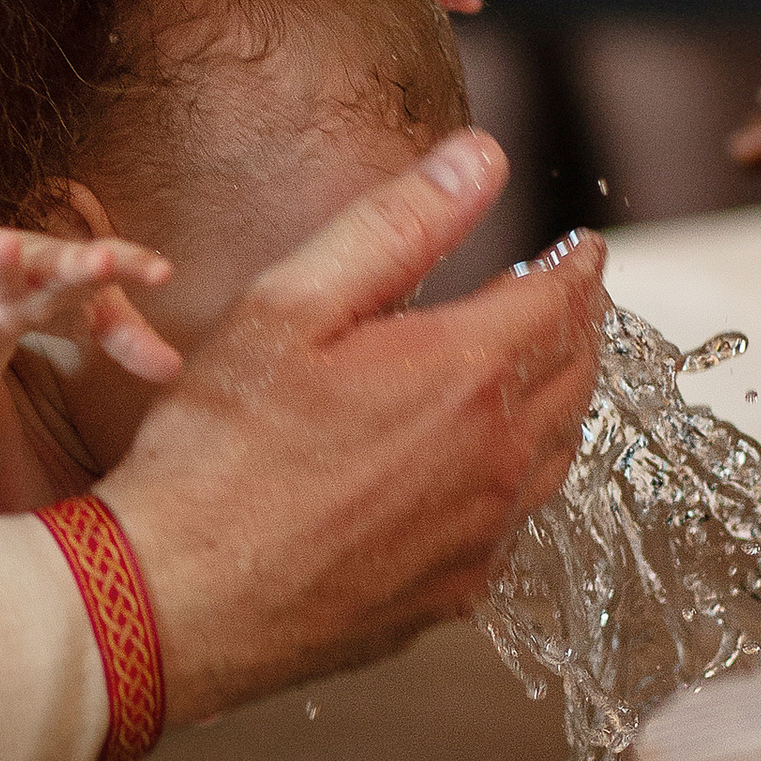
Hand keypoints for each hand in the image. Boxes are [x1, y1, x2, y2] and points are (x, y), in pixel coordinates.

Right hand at [0, 227, 179, 383]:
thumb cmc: (49, 292)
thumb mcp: (93, 315)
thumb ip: (130, 339)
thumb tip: (175, 371)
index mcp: (76, 267)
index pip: (111, 261)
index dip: (135, 265)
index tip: (163, 273)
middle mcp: (36, 270)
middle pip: (60, 261)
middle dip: (79, 262)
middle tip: (100, 259)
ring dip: (0, 262)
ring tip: (0, 243)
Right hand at [100, 131, 604, 723]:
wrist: (177, 599)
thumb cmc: (216, 454)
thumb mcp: (290, 305)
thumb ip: (396, 225)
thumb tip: (480, 161)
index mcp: (465, 375)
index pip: (561, 302)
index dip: (577, 267)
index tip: (582, 250)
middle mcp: (496, 459)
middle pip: (576, 377)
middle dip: (578, 328)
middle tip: (568, 302)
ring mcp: (481, 535)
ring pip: (558, 454)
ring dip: (560, 402)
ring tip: (540, 371)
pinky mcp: (454, 593)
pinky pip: (516, 523)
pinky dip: (521, 478)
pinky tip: (485, 468)